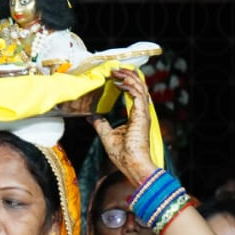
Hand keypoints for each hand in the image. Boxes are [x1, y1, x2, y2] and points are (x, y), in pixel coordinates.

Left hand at [91, 67, 155, 183]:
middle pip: (139, 87)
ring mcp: (143, 113)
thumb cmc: (123, 154)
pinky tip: (119, 82)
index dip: (126, 82)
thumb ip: (100, 123)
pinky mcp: (142, 115)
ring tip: (116, 71)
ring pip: (140, 87)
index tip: (114, 76)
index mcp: (136, 116)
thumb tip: (90, 116)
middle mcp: (141, 112)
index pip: (134, 93)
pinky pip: (138, 94)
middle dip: (128, 75)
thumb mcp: (106, 134)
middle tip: (115, 69)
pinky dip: (129, 85)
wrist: (131, 165)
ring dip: (128, 77)